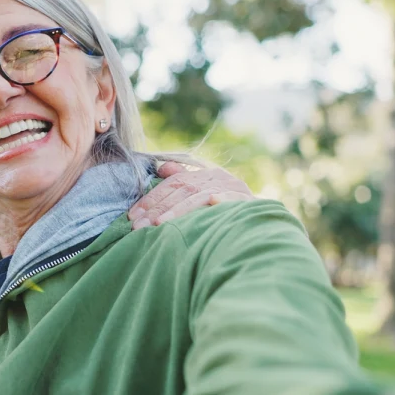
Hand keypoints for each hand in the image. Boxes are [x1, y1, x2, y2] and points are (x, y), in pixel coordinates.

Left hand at [128, 162, 254, 229]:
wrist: (263, 224)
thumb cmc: (227, 212)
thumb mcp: (203, 195)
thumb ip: (183, 181)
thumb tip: (162, 169)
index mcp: (205, 175)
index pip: (173, 183)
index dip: (151, 198)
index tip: (132, 215)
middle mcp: (219, 177)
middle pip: (181, 189)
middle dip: (156, 207)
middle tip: (137, 225)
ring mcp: (233, 187)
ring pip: (198, 196)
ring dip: (176, 210)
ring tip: (157, 225)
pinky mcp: (247, 201)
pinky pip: (229, 199)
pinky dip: (217, 201)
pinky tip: (207, 205)